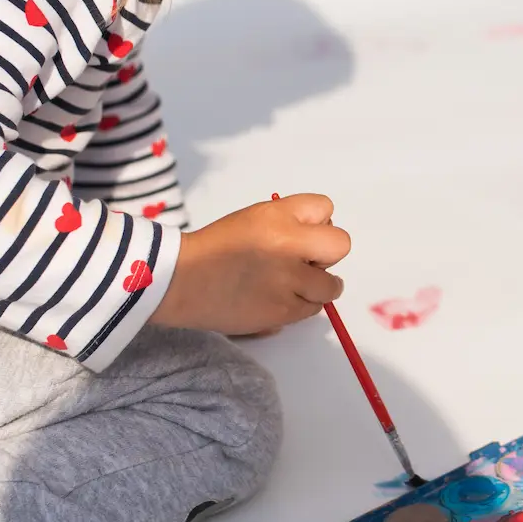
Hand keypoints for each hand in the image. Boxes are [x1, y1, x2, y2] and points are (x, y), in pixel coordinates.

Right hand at [150, 194, 348, 335]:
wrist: (182, 280)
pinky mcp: (283, 313)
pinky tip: (277, 299)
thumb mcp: (256, 216)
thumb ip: (292, 219)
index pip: (326, 208)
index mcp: (279, 218)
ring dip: (316, 285)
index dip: (316, 221)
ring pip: (331, 286)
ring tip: (289, 284)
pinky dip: (300, 304)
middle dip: (326, 254)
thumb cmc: (218, 245)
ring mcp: (288, 284)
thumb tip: (322, 234)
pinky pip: (312, 309)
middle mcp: (288, 249)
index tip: (301, 233)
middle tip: (303, 261)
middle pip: (340, 246)